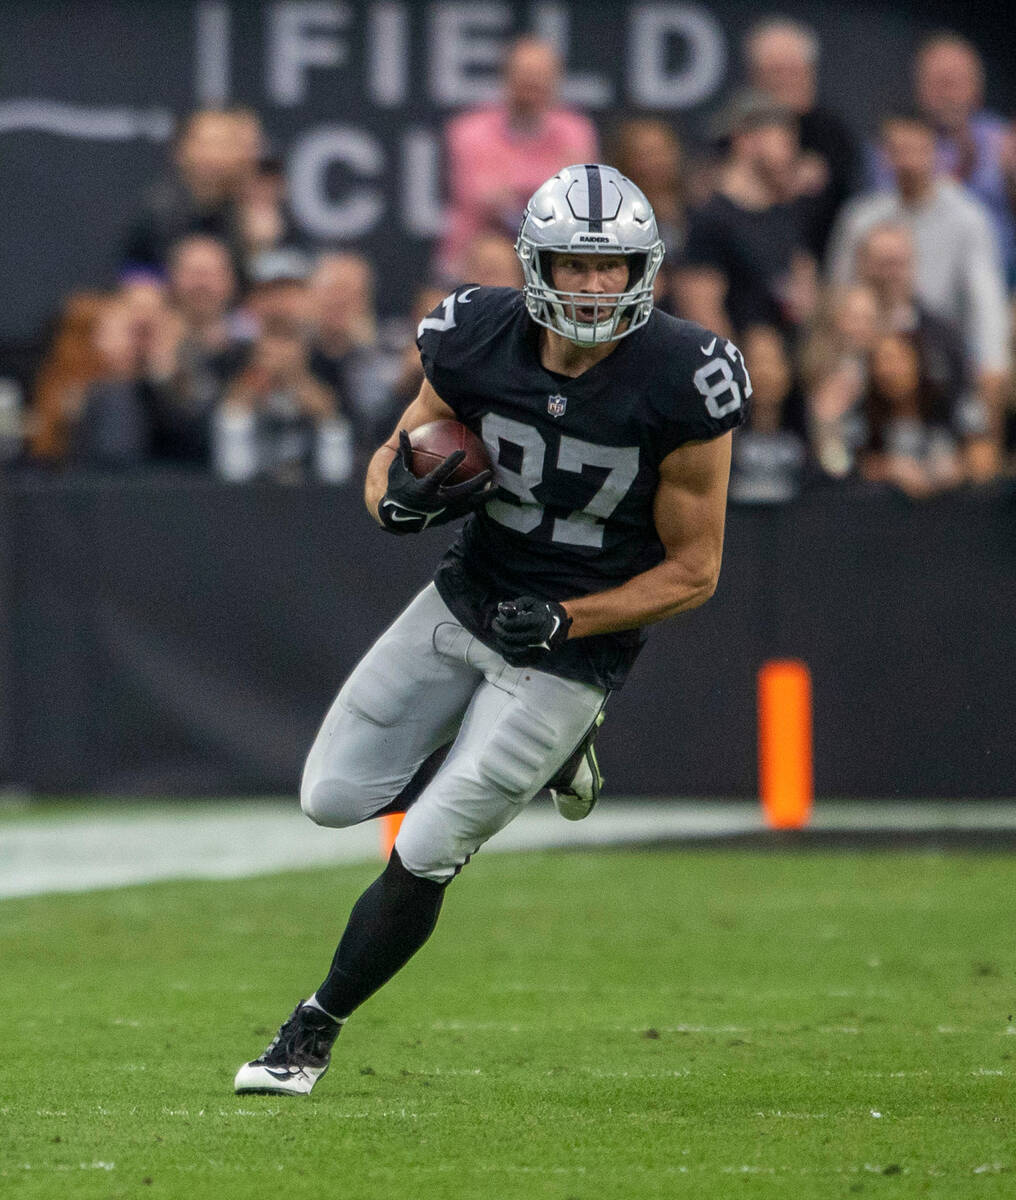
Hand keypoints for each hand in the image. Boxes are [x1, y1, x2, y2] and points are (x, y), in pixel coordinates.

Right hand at [377, 430, 493, 533]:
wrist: (397, 520)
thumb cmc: (397, 491)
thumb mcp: (398, 472)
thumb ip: (404, 452)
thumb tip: (404, 431)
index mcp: (424, 489)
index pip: (440, 474)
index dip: (451, 463)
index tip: (462, 451)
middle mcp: (436, 502)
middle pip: (462, 492)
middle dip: (477, 483)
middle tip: (489, 472)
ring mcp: (443, 512)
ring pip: (468, 504)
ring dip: (483, 496)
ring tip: (497, 488)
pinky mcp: (448, 518)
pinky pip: (466, 510)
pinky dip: (477, 503)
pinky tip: (488, 496)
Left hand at [491, 597, 571, 661]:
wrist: (560, 626)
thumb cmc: (541, 612)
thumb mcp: (531, 603)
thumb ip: (515, 605)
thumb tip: (501, 609)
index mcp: (539, 622)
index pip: (510, 624)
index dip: (500, 620)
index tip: (499, 617)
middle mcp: (539, 638)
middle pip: (508, 637)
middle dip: (497, 630)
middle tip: (496, 624)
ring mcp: (538, 651)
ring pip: (509, 650)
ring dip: (500, 641)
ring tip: (501, 634)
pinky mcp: (535, 661)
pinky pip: (514, 662)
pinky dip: (506, 654)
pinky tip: (506, 645)